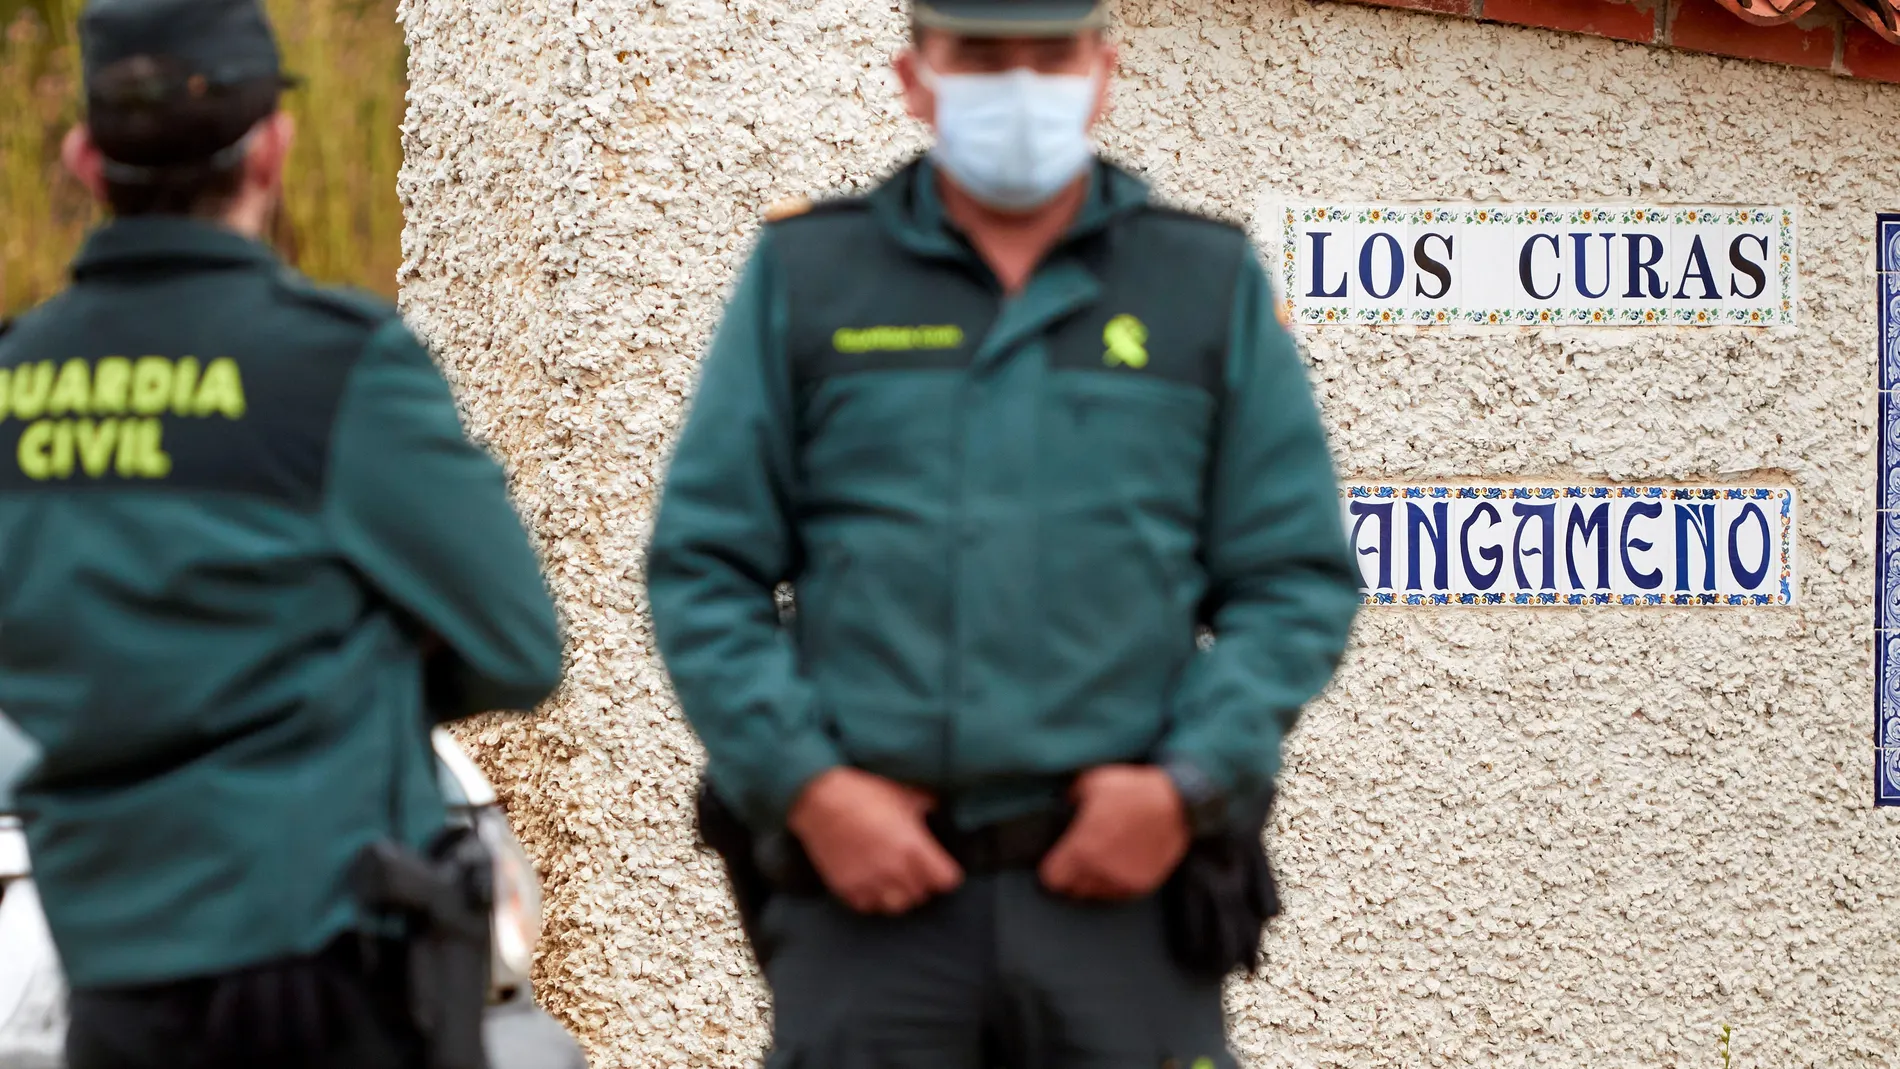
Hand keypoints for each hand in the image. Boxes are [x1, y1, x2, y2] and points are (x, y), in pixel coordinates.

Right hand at [786, 767, 963, 914]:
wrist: (820, 799)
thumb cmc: (864, 793)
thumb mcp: (905, 793)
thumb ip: (929, 807)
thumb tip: (940, 811)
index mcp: (914, 848)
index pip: (947, 881)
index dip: (946, 874)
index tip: (940, 866)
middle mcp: (895, 871)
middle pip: (923, 895)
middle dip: (923, 883)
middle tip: (915, 868)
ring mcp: (870, 882)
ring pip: (897, 906)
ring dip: (900, 894)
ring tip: (894, 879)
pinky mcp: (847, 889)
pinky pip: (869, 907)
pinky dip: (873, 898)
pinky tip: (872, 881)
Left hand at [1039, 765, 1189, 900]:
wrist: (1175, 803)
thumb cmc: (1132, 790)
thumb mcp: (1091, 783)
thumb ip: (1070, 800)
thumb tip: (1061, 807)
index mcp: (1081, 848)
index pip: (1052, 879)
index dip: (1050, 868)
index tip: (1054, 861)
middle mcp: (1100, 870)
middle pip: (1072, 890)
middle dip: (1071, 876)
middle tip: (1077, 860)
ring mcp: (1122, 880)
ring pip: (1095, 894)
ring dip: (1093, 882)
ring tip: (1100, 861)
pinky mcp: (1142, 885)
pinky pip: (1118, 894)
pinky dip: (1115, 883)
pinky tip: (1118, 864)